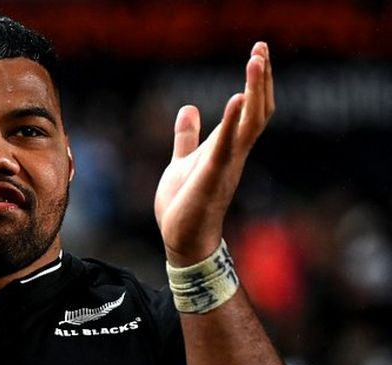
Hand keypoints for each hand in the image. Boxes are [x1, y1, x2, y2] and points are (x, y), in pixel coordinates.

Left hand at [154, 42, 273, 265]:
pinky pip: (227, 146)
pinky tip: (237, 99)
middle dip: (261, 78)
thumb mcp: (182, 161)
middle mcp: (233, 153)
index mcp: (226, 148)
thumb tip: (189, 108)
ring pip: (250, 123)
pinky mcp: (212, 177)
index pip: (249, 109)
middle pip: (257, 110)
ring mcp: (226, 164)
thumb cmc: (184, 204)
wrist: (181, 239)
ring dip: (254, 90)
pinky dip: (233, 122)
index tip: (258, 52)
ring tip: (257, 60)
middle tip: (261, 47)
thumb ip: (187, 136)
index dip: (256, 82)